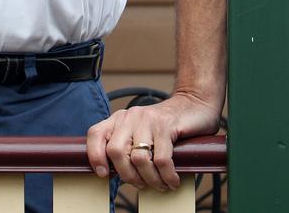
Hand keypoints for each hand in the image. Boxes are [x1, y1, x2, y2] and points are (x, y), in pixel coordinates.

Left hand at [86, 92, 220, 190]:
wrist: (193, 105)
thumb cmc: (165, 127)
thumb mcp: (140, 133)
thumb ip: (127, 146)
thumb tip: (114, 173)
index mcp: (120, 119)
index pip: (96, 134)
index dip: (95, 156)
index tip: (103, 174)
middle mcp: (130, 116)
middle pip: (115, 151)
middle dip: (128, 175)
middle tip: (141, 184)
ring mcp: (147, 120)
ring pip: (139, 159)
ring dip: (151, 180)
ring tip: (160, 184)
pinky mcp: (165, 126)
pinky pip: (161, 160)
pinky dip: (167, 176)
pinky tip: (172, 180)